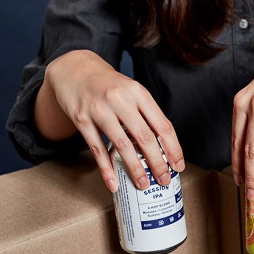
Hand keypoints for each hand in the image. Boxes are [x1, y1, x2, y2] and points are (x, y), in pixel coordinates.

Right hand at [39, 50, 183, 191]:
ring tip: (143, 184)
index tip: (178, 166)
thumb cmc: (110, 85)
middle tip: (164, 180)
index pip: (163, 125)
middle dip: (157, 163)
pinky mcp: (82, 119)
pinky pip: (97, 149)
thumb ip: (147, 115)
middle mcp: (120, 99)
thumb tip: (164, 148)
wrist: (75, 69)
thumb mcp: (132, 91)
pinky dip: (106, 169)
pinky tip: (113, 183)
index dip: (173, 149)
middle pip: (144, 137)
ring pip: (122, 145)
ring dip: (134, 169)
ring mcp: (99, 110)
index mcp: (139, 93)